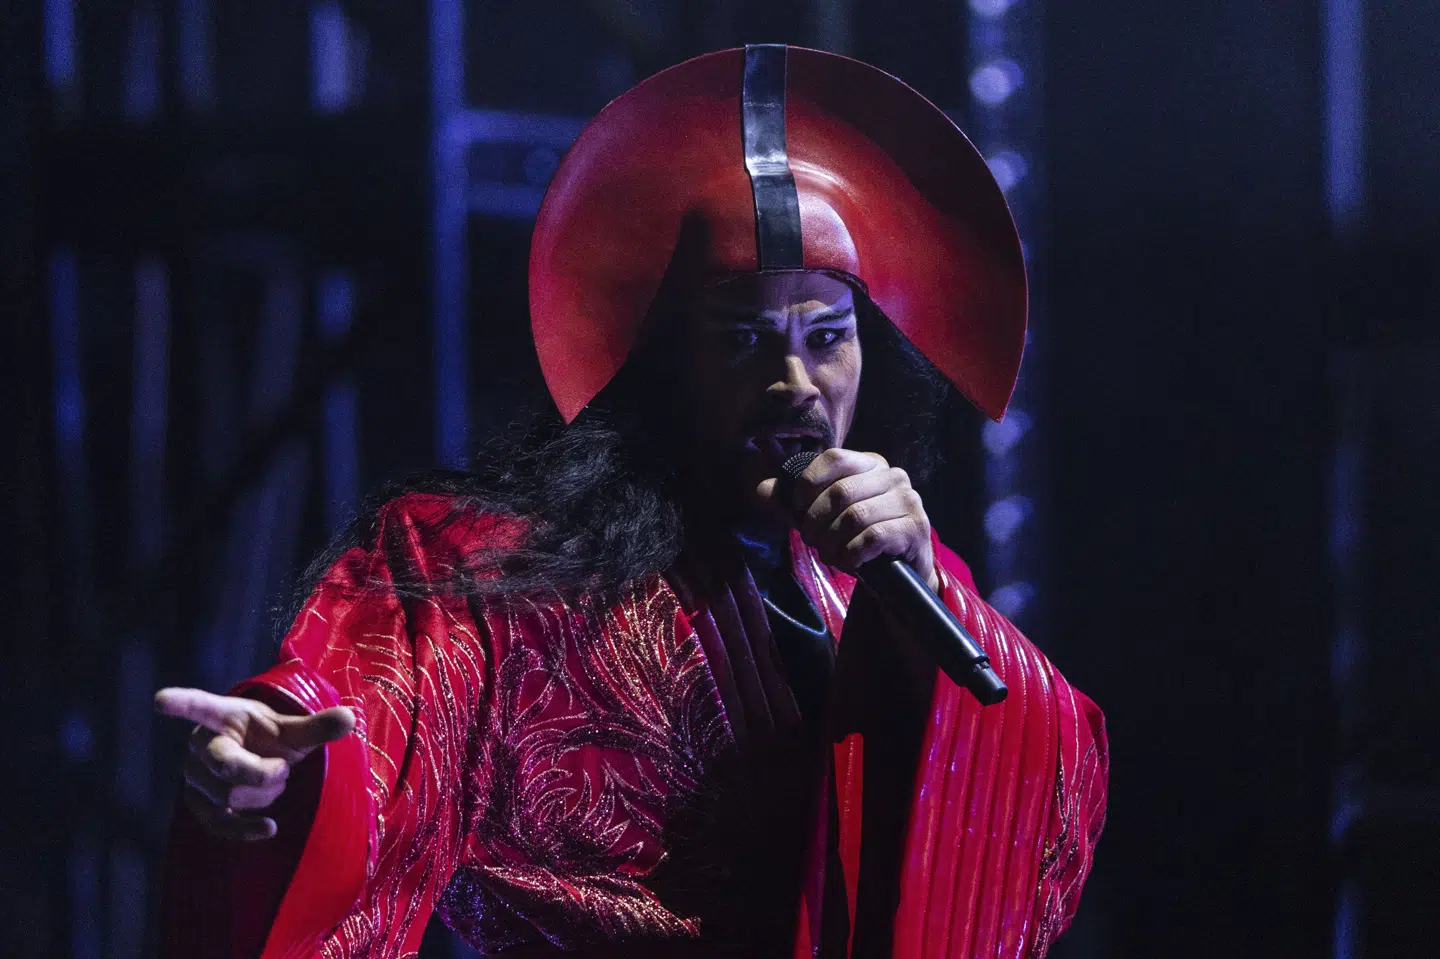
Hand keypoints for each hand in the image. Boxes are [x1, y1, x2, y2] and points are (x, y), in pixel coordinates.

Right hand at [155, 687, 355, 840]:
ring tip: (272, 782)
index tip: (161, 699)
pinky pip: (218, 822)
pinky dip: (245, 828)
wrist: (263, 761)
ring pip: (227, 795)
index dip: (182, 704)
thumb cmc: (275, 738)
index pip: (200, 706)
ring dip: (261, 795)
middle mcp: (201, 744)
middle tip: (282, 768)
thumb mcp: (296, 729)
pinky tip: (269, 828)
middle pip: (226, 768)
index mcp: (223, 715)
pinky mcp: (199, 805)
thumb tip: (351, 717)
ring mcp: (195, 777)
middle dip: (262, 773)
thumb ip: (318, 726)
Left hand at [756, 448, 937, 590]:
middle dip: (816, 522)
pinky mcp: (915, 528)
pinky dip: (852, 554)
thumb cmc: (858, 538)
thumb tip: (761, 490)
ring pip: (855, 516)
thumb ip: (793, 503)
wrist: (900, 573)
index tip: (797, 508)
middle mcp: (893, 476)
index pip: (834, 457)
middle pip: (840, 491)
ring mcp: (908, 500)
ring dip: (832, 542)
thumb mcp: (825, 517)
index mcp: (870, 464)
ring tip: (829, 555)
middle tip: (812, 541)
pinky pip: (873, 537)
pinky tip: (850, 562)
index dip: (808, 482)